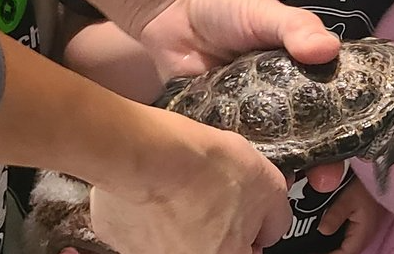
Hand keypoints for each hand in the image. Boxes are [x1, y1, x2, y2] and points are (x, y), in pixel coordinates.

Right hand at [88, 111, 296, 252]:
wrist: (146, 150)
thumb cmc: (201, 168)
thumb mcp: (268, 184)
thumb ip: (275, 216)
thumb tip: (271, 226)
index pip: (250, 251)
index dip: (249, 231)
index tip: (245, 216)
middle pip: (209, 248)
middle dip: (214, 225)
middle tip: (211, 194)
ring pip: (173, 239)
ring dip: (179, 219)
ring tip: (180, 186)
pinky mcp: (118, 238)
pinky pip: (140, 227)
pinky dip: (147, 211)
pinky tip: (154, 188)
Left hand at [131, 0, 348, 192]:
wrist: (170, 4)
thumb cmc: (227, 3)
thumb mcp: (267, 12)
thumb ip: (297, 28)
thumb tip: (328, 49)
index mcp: (299, 75)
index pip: (329, 110)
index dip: (342, 133)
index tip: (350, 152)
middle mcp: (276, 101)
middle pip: (303, 140)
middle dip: (316, 163)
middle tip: (322, 181)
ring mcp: (245, 115)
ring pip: (267, 151)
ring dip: (276, 169)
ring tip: (281, 184)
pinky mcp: (213, 123)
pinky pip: (228, 149)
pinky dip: (235, 164)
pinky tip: (242, 175)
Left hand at [320, 179, 385, 253]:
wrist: (380, 174)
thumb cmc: (369, 185)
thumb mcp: (348, 199)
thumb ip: (335, 215)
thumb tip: (322, 230)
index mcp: (362, 234)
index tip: (313, 252)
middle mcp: (364, 235)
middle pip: (345, 251)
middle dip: (329, 251)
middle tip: (313, 247)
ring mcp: (363, 230)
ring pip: (346, 244)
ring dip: (333, 244)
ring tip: (316, 241)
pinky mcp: (361, 223)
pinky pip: (348, 235)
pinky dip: (336, 236)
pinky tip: (326, 229)